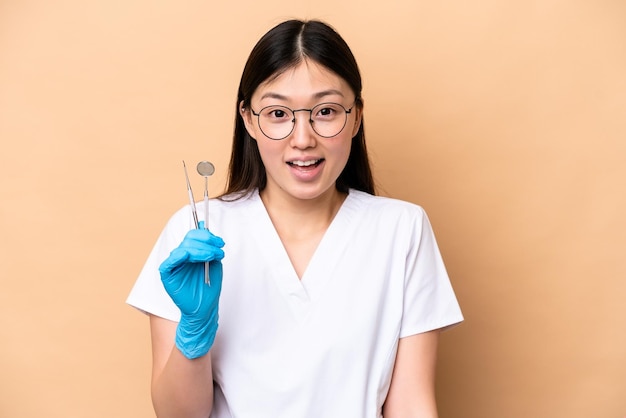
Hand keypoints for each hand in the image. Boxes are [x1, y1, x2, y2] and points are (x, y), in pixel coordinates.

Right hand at [159, 222, 224, 358]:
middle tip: (219, 250)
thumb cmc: (209, 287)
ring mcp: (174, 265)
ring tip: (212, 256)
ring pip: (183, 249)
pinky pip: (168, 263)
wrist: (204, 308)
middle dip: (206, 243)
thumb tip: (205, 226)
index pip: (194, 236)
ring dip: (200, 250)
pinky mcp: (167, 275)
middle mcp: (182, 256)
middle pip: (189, 240)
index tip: (220, 242)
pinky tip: (185, 255)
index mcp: (192, 252)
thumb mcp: (214, 263)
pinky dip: (177, 257)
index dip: (207, 236)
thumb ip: (210, 246)